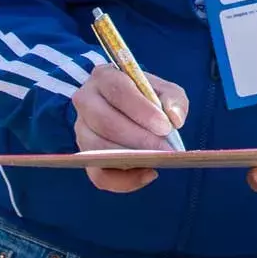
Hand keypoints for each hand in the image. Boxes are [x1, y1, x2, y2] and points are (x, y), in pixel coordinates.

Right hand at [71, 65, 187, 192]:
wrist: (125, 108)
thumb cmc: (145, 97)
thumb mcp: (163, 89)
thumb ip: (174, 99)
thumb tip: (175, 118)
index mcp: (104, 77)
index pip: (118, 90)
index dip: (142, 111)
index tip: (165, 126)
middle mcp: (86, 101)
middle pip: (105, 122)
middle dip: (139, 139)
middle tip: (166, 149)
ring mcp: (81, 130)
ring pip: (98, 149)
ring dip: (130, 158)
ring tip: (158, 160)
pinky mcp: (85, 156)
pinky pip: (98, 174)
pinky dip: (124, 180)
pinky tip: (148, 174)